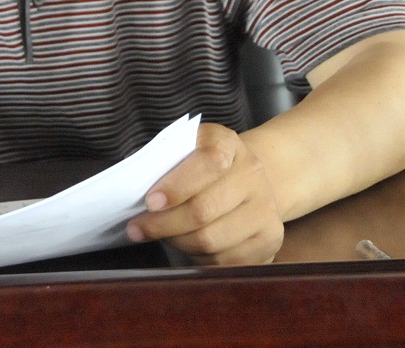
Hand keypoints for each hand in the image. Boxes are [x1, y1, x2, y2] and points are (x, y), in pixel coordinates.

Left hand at [124, 123, 283, 264]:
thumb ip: (166, 163)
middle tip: (138, 228)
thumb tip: (135, 191)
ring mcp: (266, 209)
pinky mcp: (270, 240)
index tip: (150, 202)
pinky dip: (200, 259)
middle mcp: (253, 174)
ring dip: (178, 242)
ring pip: (211, 240)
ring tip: (164, 235)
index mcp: (229, 144)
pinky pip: (225, 261)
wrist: (247, 180)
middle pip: (204, 210)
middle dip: (164, 224)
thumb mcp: (186, 150)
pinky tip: (190, 246)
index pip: (208, 162)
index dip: (177, 185)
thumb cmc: (202, 168)